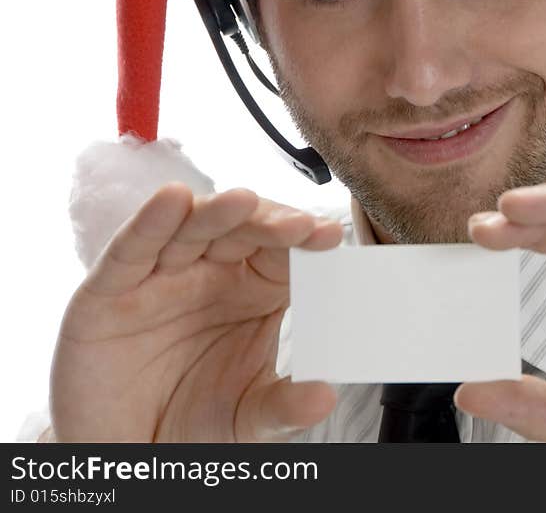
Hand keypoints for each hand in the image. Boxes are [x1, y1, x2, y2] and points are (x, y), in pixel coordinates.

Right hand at [50, 184, 341, 441]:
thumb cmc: (195, 420)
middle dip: (270, 223)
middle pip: (242, 230)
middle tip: (301, 225)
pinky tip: (173, 199)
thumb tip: (325, 397)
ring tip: (245, 201)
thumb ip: (285, 406)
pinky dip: (150, 222)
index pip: (284, 252)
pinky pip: (132, 249)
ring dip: (217, 212)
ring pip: (190, 229)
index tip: (331, 237)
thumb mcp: (249, 419)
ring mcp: (161, 276)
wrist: (130, 450)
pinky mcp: (110, 289)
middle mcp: (211, 273)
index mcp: (255, 291)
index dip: (306, 240)